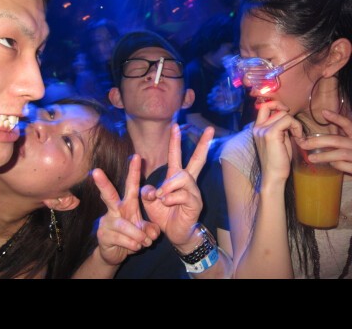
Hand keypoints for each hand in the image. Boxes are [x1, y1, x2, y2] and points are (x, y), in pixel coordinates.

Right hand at [92, 154, 159, 266]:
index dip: (134, 171)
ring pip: (124, 224)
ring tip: (145, 242)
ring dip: (137, 234)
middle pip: (108, 194)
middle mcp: (114, 209)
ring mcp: (106, 221)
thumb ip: (150, 229)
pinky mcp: (103, 235)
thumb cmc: (130, 236)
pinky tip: (136, 247)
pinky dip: (133, 244)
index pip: (131, 185)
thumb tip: (154, 232)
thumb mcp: (143, 231)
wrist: (115, 254)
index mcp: (126, 204)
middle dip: (102, 183)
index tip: (136, 156)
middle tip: (95, 171)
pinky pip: (122, 238)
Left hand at [141, 124, 213, 248]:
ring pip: (183, 177)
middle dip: (203, 144)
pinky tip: (167, 203)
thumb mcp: (150, 201)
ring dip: (169, 184)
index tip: (176, 125)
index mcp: (176, 177)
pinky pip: (183, 194)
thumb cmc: (164, 214)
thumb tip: (153, 190)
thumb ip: (147, 192)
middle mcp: (187, 181)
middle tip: (211, 129)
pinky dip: (171, 198)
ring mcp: (193, 191)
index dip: (175, 141)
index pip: (176, 155)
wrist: (175, 233)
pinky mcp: (195, 203)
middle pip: (197, 159)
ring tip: (161, 195)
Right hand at [253, 100, 302, 181]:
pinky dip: (296, 127)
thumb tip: (288, 117)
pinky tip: (298, 138)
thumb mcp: (278, 140)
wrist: (273, 175)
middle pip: (275, 108)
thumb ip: (280, 127)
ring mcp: (262, 130)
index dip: (276, 105)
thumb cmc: (278, 161)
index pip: (264, 107)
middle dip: (288, 116)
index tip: (286, 112)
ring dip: (295, 124)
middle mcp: (257, 127)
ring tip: (298, 137)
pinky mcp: (270, 134)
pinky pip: (287, 120)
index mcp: (257, 128)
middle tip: (295, 129)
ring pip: (283, 114)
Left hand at [298, 109, 351, 173]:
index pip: (348, 124)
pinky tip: (330, 164)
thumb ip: (338, 140)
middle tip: (303, 144)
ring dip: (323, 156)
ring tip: (310, 158)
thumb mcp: (348, 143)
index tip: (324, 112)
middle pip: (337, 140)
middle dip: (317, 142)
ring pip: (340, 154)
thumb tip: (314, 139)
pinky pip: (343, 165)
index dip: (337, 118)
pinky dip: (335, 164)